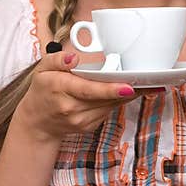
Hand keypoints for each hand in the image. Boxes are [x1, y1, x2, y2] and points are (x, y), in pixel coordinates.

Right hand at [14, 50, 139, 142]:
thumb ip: (56, 60)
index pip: (89, 90)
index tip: (129, 87)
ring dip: (125, 95)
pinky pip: (108, 111)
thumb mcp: (41, 70)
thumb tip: (72, 58)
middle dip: (128, 90)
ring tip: (140, 83)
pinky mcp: (89, 127)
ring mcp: (81, 121)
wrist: (37, 123)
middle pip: (106, 99)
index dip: (111, 90)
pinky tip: (120, 92)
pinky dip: (115, 101)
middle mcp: (72, 109)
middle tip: (148, 80)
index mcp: (60, 89)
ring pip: (111, 105)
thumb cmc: (42, 92)